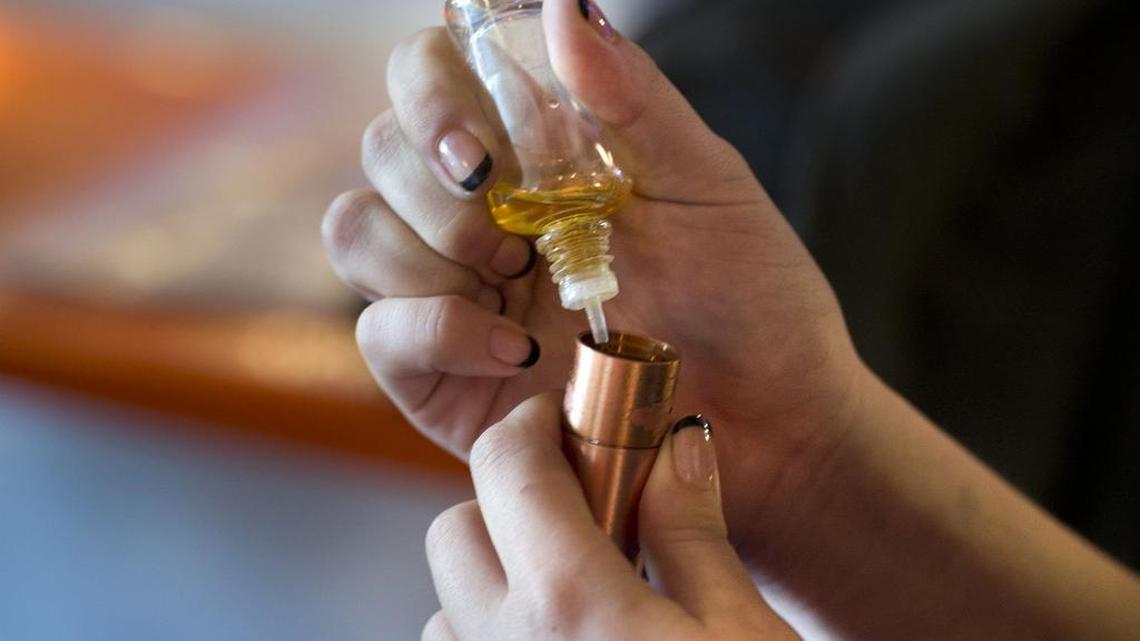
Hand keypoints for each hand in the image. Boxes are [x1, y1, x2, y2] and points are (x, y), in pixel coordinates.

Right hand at [322, 0, 860, 564]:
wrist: (770, 424)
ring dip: (426, 254)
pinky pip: (380, 333)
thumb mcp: (707, 187)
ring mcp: (454, 292)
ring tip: (519, 286)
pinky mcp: (440, 375)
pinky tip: (518, 353)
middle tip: (517, 237)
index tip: (483, 151)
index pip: (432, 78)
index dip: (430, 94)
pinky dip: (436, 330)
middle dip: (436, 188)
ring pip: (357, 231)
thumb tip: (564, 6)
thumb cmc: (750, 300)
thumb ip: (633, 98)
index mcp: (536, 153)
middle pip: (381, 150)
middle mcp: (480, 213)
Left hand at [422, 393, 800, 640]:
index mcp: (566, 600)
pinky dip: (491, 633)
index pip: (507, 464)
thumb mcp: (743, 631)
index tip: (568, 422)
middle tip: (582, 519)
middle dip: (507, 505)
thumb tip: (678, 449)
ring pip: (448, 599)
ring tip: (574, 593)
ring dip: (497, 576)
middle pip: (457, 526)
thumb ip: (693, 534)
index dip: (534, 426)